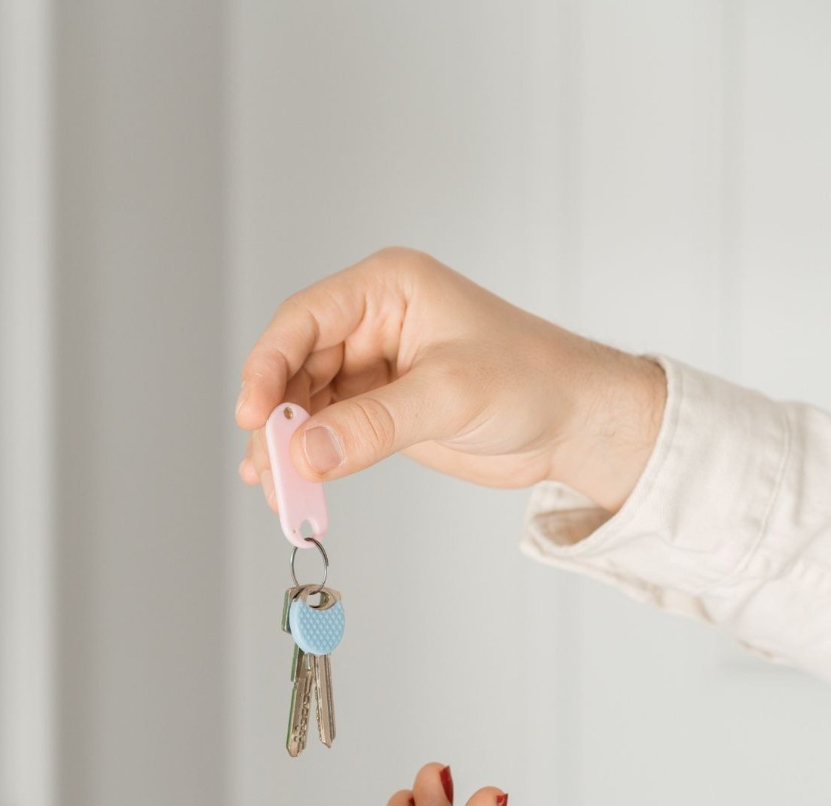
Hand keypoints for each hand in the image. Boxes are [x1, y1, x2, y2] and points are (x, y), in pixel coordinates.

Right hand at [236, 247, 666, 512]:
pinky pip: (330, 430)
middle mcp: (374, 322)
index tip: (254, 412)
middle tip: (267, 467)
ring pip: (306, 403)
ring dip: (288, 445)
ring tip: (278, 490)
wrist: (576, 422)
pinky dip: (311, 458)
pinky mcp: (383, 409)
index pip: (305, 319)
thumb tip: (306, 452)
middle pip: (296, 365)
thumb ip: (375, 425)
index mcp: (388, 289)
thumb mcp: (450, 396)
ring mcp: (375, 368)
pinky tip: (297, 487)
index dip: (269, 364)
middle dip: (276, 417)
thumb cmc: (533, 379)